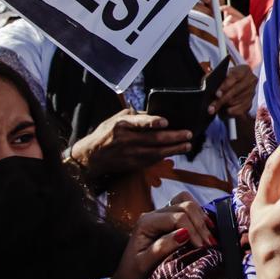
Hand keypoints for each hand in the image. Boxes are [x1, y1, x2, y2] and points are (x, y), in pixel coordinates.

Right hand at [69, 110, 193, 180]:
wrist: (92, 156)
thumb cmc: (106, 133)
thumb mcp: (117, 119)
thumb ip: (135, 116)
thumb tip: (155, 113)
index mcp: (121, 125)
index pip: (139, 123)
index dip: (153, 122)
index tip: (166, 121)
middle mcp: (126, 140)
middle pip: (153, 140)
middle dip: (173, 137)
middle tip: (188, 134)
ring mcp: (129, 154)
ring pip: (156, 152)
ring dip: (174, 149)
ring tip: (187, 145)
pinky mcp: (132, 164)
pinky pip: (152, 160)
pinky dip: (165, 156)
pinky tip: (175, 151)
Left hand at [96, 191, 213, 278]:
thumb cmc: (133, 274)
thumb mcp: (144, 264)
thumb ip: (162, 248)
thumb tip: (184, 233)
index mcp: (146, 222)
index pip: (177, 217)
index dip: (193, 230)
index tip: (202, 247)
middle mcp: (153, 214)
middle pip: (185, 205)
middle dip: (200, 224)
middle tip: (209, 244)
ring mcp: (162, 215)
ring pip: (187, 202)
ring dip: (201, 218)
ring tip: (209, 236)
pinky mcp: (169, 220)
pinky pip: (187, 208)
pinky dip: (199, 216)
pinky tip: (206, 229)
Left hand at [210, 66, 257, 118]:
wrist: (233, 87)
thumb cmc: (225, 80)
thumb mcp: (219, 75)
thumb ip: (212, 77)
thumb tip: (205, 83)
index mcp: (244, 70)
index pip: (235, 76)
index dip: (225, 85)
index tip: (217, 94)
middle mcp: (251, 80)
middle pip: (235, 91)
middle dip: (222, 100)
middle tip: (211, 107)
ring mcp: (251, 93)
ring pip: (236, 101)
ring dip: (224, 106)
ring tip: (214, 108)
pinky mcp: (250, 103)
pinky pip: (239, 110)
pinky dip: (230, 111)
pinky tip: (224, 110)